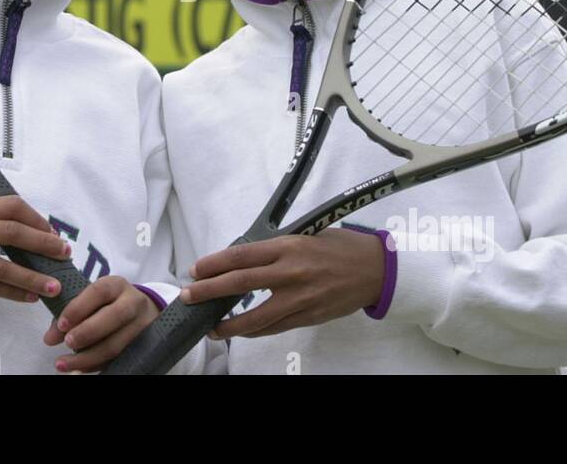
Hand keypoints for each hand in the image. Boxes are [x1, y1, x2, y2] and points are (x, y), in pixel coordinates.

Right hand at [0, 196, 71, 301]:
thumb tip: (42, 234)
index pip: (12, 206)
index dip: (37, 219)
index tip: (54, 234)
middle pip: (12, 233)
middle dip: (43, 245)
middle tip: (65, 255)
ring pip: (3, 266)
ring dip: (33, 277)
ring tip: (54, 286)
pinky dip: (14, 293)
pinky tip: (31, 297)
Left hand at [42, 276, 157, 372]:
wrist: (141, 312)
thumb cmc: (106, 304)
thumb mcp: (91, 300)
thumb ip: (68, 314)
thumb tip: (49, 338)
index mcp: (116, 285)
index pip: (99, 292)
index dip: (79, 308)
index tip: (61, 324)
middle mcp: (133, 302)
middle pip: (114, 317)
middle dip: (87, 332)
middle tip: (67, 343)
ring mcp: (141, 326)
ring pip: (116, 344)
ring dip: (87, 357)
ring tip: (63, 363)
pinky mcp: (142, 347)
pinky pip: (116, 360)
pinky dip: (95, 366)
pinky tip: (77, 370)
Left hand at [181, 229, 385, 338]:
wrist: (377, 269)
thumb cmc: (342, 247)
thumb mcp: (308, 234)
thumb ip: (278, 247)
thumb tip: (244, 258)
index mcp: (289, 246)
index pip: (241, 255)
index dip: (214, 264)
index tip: (195, 270)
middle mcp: (291, 272)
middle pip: (239, 283)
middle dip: (209, 291)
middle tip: (189, 296)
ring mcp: (300, 298)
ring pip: (255, 316)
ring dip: (229, 324)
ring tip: (211, 326)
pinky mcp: (309, 317)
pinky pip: (275, 327)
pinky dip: (255, 331)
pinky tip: (240, 331)